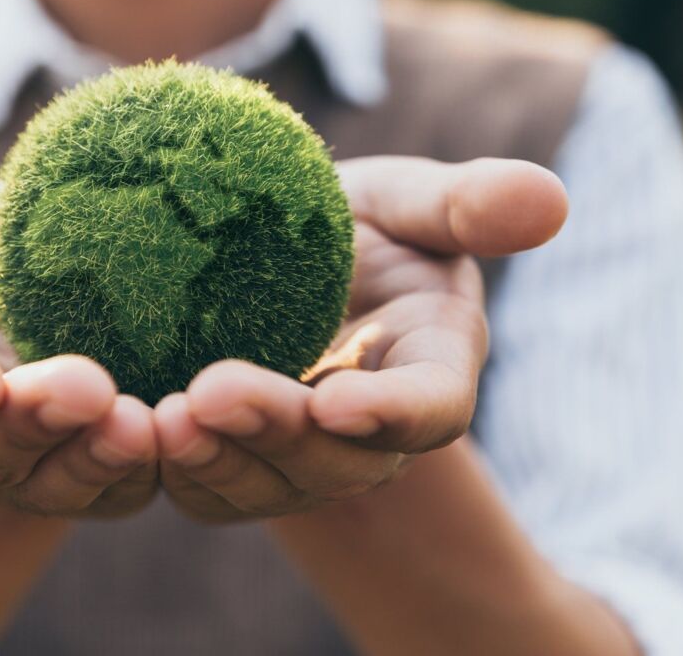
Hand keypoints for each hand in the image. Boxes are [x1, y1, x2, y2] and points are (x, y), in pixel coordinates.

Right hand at [0, 154, 157, 516]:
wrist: (36, 286)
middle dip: (29, 420)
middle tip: (83, 385)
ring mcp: (19, 459)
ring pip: (51, 475)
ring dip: (93, 455)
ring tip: (139, 421)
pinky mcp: (85, 469)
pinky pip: (110, 485)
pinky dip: (143, 468)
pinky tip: (181, 435)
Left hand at [153, 157, 567, 522]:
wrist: (271, 260)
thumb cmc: (351, 224)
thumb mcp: (404, 202)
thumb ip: (465, 205)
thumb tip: (552, 199)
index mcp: (429, 366)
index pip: (431, 407)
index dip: (395, 412)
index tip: (341, 401)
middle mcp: (370, 430)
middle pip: (339, 458)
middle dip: (281, 433)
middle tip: (213, 392)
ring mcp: (303, 457)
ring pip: (268, 483)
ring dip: (220, 460)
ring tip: (165, 419)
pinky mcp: (237, 465)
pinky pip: (210, 484)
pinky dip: (175, 466)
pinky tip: (131, 430)